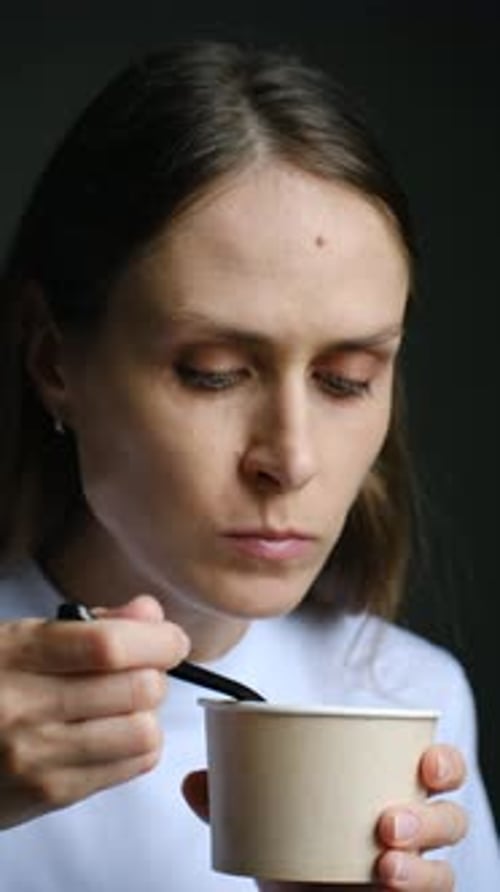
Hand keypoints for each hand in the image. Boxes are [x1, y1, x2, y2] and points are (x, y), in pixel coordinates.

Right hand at [0, 595, 188, 828]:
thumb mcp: (20, 637)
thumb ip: (90, 625)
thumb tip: (150, 615)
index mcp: (15, 653)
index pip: (106, 646)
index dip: (156, 640)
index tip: (171, 639)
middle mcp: (23, 708)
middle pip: (136, 689)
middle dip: (155, 673)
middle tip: (143, 669)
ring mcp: (36, 758)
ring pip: (142, 733)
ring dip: (147, 713)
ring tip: (123, 704)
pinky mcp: (48, 795)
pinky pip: (130, 768)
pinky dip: (137, 745)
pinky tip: (113, 732)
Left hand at [184, 743, 466, 891]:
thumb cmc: (295, 848)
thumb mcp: (267, 818)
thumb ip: (232, 797)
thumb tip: (195, 779)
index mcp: (387, 786)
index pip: (438, 768)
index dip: (443, 761)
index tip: (424, 762)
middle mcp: (411, 829)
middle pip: (451, 816)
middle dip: (431, 817)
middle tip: (389, 822)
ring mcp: (413, 872)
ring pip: (446, 865)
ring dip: (422, 864)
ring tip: (385, 864)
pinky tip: (388, 889)